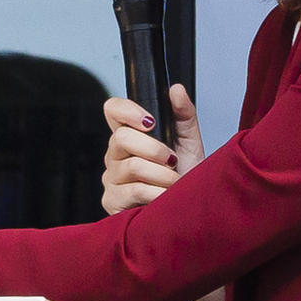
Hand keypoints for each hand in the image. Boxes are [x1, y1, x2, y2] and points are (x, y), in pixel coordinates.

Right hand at [101, 85, 198, 215]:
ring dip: (162, 175)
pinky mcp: (112, 201)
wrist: (189, 210)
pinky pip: (133, 190)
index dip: (127, 111)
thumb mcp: (190, 142)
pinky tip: (166, 197)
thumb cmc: (187, 176)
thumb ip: (183, 114)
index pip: (113, 110)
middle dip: (155, 149)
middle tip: (173, 160)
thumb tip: (176, 90)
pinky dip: (157, 193)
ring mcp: (110, 178)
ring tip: (174, 182)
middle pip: (122, 138)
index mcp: (129, 135)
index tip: (151, 122)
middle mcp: (115, 155)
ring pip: (132, 166)